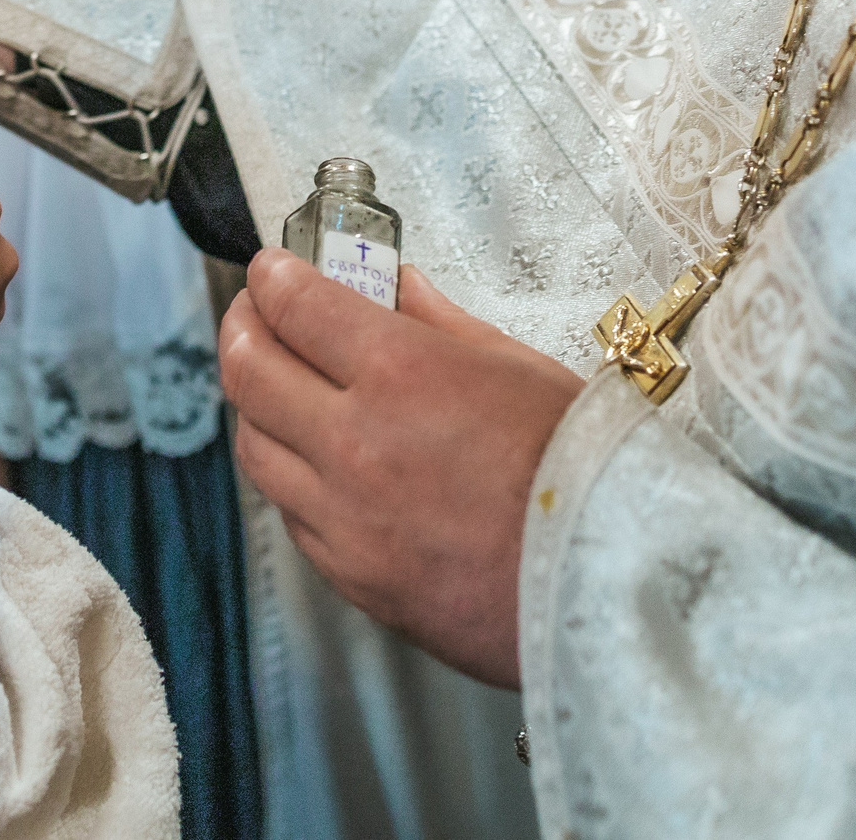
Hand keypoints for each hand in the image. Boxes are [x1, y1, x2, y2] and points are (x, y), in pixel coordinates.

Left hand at [218, 251, 584, 688]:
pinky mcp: (349, 572)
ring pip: (253, 444)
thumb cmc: (582, 470)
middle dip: (243, 327)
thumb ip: (439, 322)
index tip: (272, 269)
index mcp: (400, 373)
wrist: (613, 586)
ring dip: (255, 404)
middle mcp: (354, 440)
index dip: (272, 277)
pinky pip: (289, 511)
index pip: (294, 305)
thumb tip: (395, 286)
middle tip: (255, 314)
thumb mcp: (518, 367)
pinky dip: (289, 475)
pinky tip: (314, 459)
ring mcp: (344, 513)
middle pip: (248, 369)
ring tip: (277, 385)